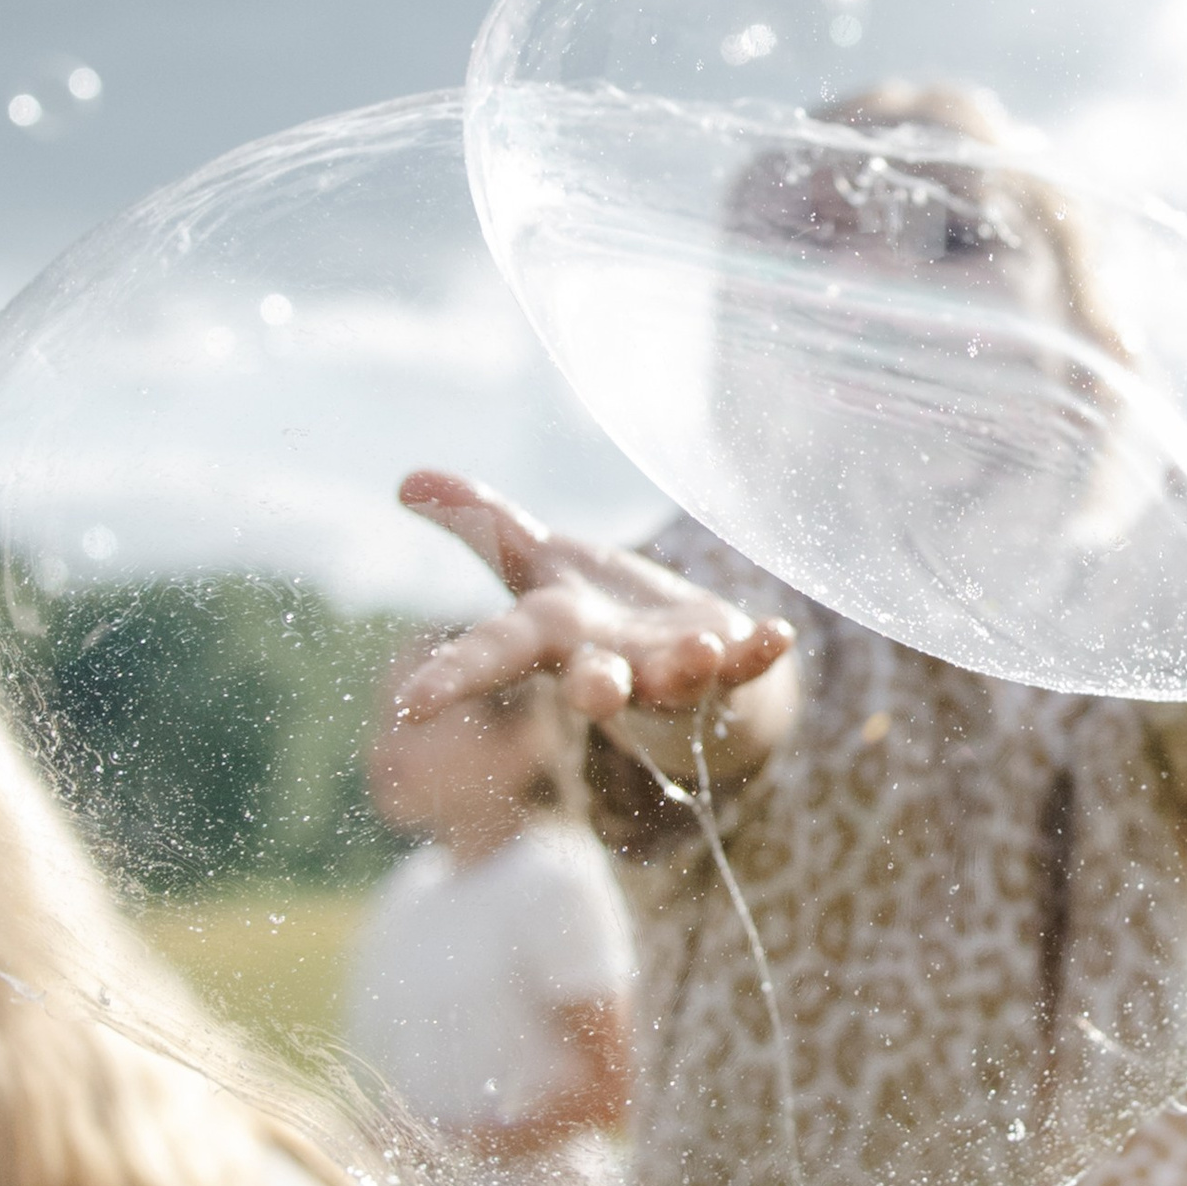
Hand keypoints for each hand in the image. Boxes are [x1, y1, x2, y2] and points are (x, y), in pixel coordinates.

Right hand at [394, 470, 793, 725]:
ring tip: (701, 650)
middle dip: (594, 689)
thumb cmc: (587, 613)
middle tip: (593, 694)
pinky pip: (745, 666)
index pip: (490, 655)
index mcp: (549, 637)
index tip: (410, 706)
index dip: (449, 678)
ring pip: (674, 681)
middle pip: (593, 684)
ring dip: (687, 669)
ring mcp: (667, 672)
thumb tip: (406, 479)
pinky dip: (760, 652)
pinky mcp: (724, 666)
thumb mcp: (529, 562)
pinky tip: (780, 633)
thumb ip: (478, 521)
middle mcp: (606, 665)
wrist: (670, 657)